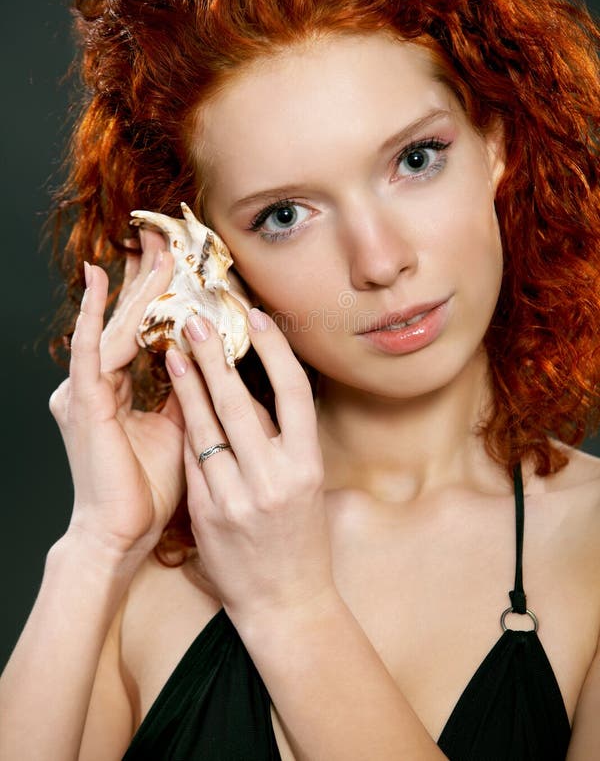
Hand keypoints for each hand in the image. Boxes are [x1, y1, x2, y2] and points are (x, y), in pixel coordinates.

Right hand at [49, 230, 185, 560]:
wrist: (121, 536)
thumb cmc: (147, 489)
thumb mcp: (178, 431)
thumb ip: (190, 394)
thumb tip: (214, 362)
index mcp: (118, 390)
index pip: (140, 330)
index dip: (157, 296)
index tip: (178, 263)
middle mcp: (98, 384)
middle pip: (126, 319)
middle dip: (147, 278)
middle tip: (164, 237)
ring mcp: (86, 391)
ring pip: (115, 326)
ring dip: (134, 286)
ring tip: (151, 248)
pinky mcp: (83, 403)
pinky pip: (89, 350)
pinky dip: (94, 313)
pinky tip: (100, 280)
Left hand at [164, 310, 334, 624]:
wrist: (285, 602)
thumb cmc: (300, 537)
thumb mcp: (306, 483)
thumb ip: (282, 440)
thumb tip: (252, 390)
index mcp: (308, 465)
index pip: (292, 392)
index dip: (273, 349)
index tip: (255, 317)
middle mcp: (274, 479)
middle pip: (239, 402)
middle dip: (214, 356)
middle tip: (196, 321)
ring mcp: (237, 498)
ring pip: (206, 427)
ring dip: (187, 385)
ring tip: (174, 352)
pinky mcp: (207, 515)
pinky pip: (192, 461)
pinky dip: (185, 429)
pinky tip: (174, 402)